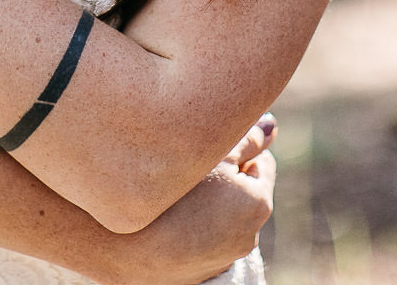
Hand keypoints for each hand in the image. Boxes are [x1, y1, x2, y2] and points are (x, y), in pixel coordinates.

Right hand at [98, 115, 276, 284]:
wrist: (125, 247)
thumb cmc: (172, 194)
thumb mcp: (214, 153)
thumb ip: (248, 137)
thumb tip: (271, 126)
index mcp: (259, 204)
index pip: (261, 161)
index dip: (236, 148)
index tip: (208, 146)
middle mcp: (250, 235)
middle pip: (243, 190)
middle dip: (224, 176)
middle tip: (189, 166)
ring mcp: (226, 257)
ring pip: (223, 215)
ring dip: (210, 202)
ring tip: (176, 194)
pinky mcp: (202, 271)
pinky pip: (205, 237)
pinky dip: (195, 225)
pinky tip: (170, 217)